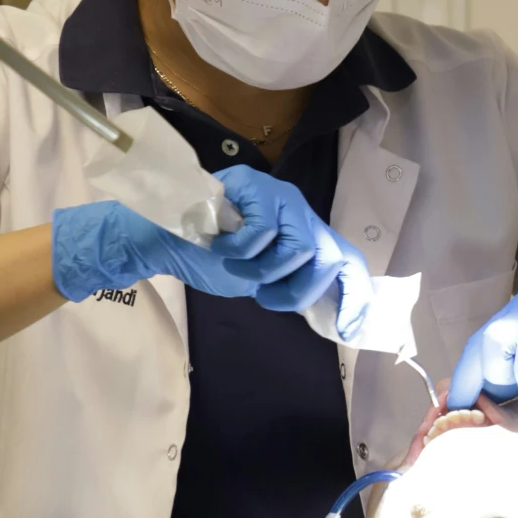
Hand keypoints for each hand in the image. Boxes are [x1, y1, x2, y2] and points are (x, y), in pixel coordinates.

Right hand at [215, 168, 372, 337]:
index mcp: (305, 236)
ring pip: (300, 248)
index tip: (347, 331)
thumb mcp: (257, 282)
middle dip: (299, 290)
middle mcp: (301, 213)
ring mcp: (281, 196)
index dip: (356, 296)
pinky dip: (239, 250)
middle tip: (262, 296)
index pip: (348, 261)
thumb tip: (323, 309)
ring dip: (262, 270)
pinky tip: (219, 245)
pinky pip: (264, 231)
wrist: (161, 239)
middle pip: (331, 258)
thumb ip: (288, 285)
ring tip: (231, 264)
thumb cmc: (209, 260)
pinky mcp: (256, 185)